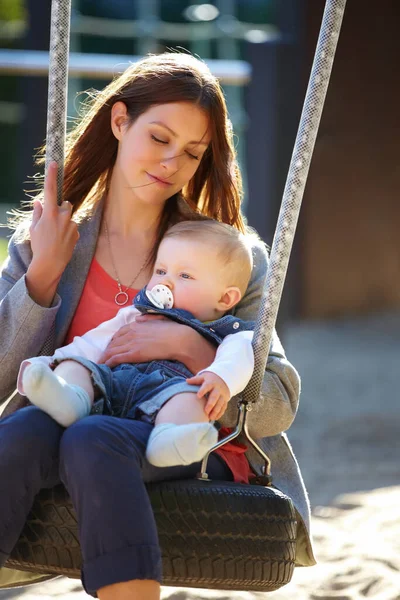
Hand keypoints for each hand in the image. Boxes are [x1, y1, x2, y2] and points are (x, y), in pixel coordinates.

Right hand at [29, 162, 78, 282]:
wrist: (51, 263)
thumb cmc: (39, 245)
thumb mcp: (34, 228)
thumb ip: (37, 213)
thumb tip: (38, 202)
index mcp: (50, 213)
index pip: (51, 190)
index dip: (52, 176)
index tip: (54, 163)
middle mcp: (63, 216)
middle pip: (65, 205)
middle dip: (60, 209)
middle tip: (51, 223)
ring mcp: (72, 225)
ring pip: (69, 217)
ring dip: (64, 222)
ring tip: (56, 235)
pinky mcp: (77, 233)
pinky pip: (72, 227)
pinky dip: (68, 231)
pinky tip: (62, 241)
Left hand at [100, 314, 175, 366]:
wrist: (180, 339)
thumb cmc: (173, 330)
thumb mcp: (159, 319)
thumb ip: (147, 318)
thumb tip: (139, 318)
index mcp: (137, 325)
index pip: (119, 333)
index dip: (113, 341)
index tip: (111, 347)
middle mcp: (132, 333)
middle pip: (113, 342)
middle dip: (106, 350)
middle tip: (102, 358)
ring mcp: (132, 343)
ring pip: (112, 351)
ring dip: (104, 358)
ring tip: (100, 364)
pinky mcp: (134, 354)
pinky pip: (117, 358)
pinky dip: (109, 362)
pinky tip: (105, 366)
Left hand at [186, 371, 229, 420]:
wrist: (222, 380)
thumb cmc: (209, 380)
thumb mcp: (203, 377)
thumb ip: (195, 380)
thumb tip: (187, 381)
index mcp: (211, 383)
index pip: (207, 386)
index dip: (203, 390)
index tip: (198, 396)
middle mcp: (217, 389)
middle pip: (215, 396)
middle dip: (211, 404)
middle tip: (205, 411)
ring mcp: (222, 395)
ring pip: (220, 403)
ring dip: (216, 411)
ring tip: (210, 418)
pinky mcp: (225, 400)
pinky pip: (223, 407)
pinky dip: (220, 413)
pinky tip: (215, 418)